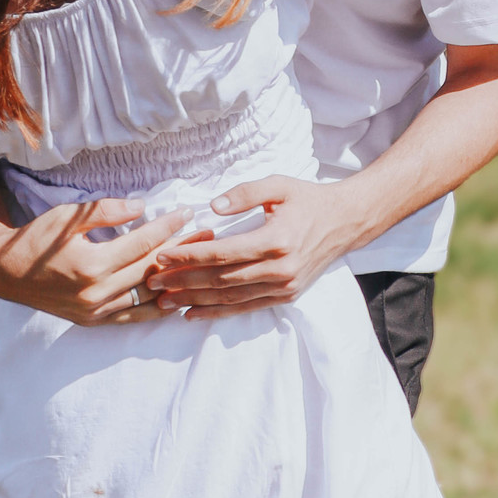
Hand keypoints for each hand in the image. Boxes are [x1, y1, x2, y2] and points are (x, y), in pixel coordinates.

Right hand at [0, 197, 190, 324]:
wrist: (7, 274)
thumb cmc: (37, 239)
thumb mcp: (67, 217)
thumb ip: (105, 211)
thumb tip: (142, 207)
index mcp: (90, 265)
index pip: (141, 244)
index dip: (167, 227)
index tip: (187, 213)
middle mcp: (96, 293)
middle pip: (150, 270)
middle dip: (180, 250)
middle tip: (206, 235)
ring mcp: (96, 311)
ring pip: (147, 296)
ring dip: (175, 280)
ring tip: (200, 264)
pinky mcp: (94, 321)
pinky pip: (133, 317)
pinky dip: (157, 308)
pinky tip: (177, 298)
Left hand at [146, 177, 367, 318]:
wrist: (345, 222)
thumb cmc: (308, 199)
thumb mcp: (278, 185)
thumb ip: (244, 193)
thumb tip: (212, 207)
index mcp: (275, 240)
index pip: (222, 252)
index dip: (189, 255)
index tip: (162, 255)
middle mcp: (279, 269)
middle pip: (221, 279)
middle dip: (183, 282)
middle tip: (152, 282)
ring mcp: (284, 286)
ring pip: (230, 297)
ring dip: (194, 301)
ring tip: (165, 301)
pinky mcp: (286, 296)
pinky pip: (246, 307)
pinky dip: (218, 312)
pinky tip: (193, 313)